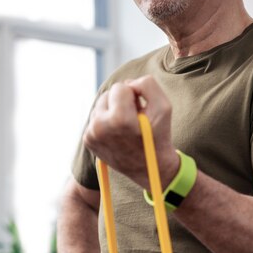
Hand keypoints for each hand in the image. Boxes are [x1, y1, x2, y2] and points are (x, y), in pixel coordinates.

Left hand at [83, 75, 179, 189]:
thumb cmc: (158, 136)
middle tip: (135, 119)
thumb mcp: (164, 107)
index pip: (120, 86)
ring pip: (100, 105)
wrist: (151, 168)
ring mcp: (91, 135)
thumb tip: (128, 83)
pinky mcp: (88, 140)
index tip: (141, 109)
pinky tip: (118, 133)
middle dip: (121, 102)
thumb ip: (148, 85)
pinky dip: (107, 121)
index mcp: (119, 119)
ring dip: (113, 111)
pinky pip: (96, 118)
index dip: (134, 94)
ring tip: (126, 127)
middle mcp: (100, 127)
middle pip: (107, 94)